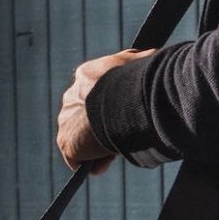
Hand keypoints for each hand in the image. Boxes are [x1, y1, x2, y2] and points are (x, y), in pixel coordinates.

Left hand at [57, 47, 154, 171]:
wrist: (125, 103)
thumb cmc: (138, 83)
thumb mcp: (142, 63)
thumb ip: (141, 61)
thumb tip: (152, 55)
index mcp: (87, 76)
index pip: (96, 96)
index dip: (111, 110)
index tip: (127, 119)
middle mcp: (71, 96)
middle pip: (86, 119)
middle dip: (102, 129)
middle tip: (123, 137)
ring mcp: (66, 120)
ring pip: (82, 139)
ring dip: (97, 147)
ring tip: (116, 151)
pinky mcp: (66, 142)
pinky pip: (77, 158)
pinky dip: (91, 163)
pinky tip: (103, 164)